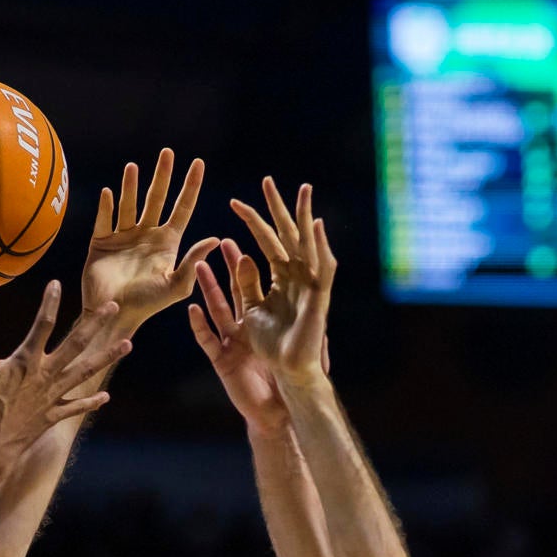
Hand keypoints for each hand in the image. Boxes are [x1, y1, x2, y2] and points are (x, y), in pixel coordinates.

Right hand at [0, 281, 129, 462]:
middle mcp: (46, 376)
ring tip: (128, 344)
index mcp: (26, 362)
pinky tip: (105, 397)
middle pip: (76, 344)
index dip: (49, 303)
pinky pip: (76, 406)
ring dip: (107, 357)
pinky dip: (90, 401)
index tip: (57, 283)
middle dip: (95, 324)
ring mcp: (53, 395)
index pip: (42, 325)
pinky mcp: (54, 414)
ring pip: (86, 372)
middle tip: (113, 305)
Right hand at [82, 149, 218, 333]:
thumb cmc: (147, 305)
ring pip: (129, 204)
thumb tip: (215, 238)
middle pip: (156, 198)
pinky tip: (108, 192)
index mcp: (167, 242)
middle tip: (168, 152)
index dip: (190, 186)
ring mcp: (123, 237)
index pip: (182, 208)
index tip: (198, 163)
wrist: (114, 316)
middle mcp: (146, 234)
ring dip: (131, 186)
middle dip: (163, 176)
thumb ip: (193, 261)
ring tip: (133, 167)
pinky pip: (103, 220)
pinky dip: (105, 207)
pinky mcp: (101, 242)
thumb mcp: (176, 286)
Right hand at [188, 238, 330, 435]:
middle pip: (235, 289)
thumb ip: (307, 315)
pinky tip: (192, 309)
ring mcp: (231, 341)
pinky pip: (207, 340)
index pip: (257, 284)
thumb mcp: (303, 341)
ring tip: (199, 267)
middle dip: (227, 266)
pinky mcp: (222, 360)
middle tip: (219, 241)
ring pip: (217, 309)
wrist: (277, 411)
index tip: (249, 238)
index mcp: (264, 319)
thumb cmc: (290, 381)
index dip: (251, 262)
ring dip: (208, 288)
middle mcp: (246, 326)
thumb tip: (323, 287)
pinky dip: (199, 325)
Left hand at [228, 178, 336, 386]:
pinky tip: (313, 228)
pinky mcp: (314, 299)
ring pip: (304, 247)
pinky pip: (319, 269)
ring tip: (301, 193)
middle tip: (268, 182)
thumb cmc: (271, 347)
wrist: (286, 375)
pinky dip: (316, 249)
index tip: (237, 202)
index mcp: (279, 280)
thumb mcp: (252, 311)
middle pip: (285, 237)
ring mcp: (307, 286)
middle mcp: (295, 278)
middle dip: (277, 210)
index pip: (266, 243)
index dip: (253, 222)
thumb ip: (248, 284)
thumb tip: (243, 254)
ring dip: (302, 220)